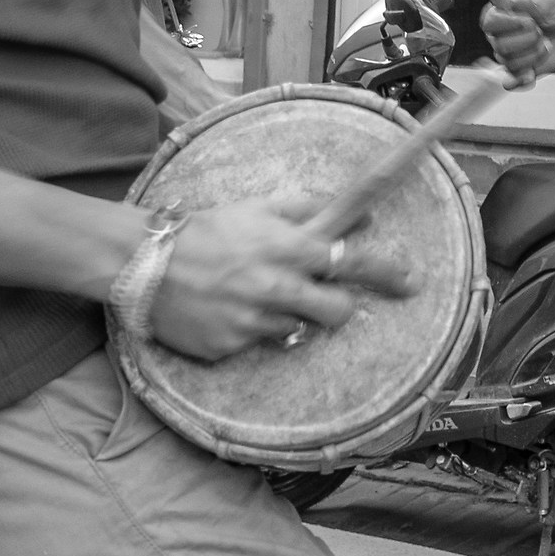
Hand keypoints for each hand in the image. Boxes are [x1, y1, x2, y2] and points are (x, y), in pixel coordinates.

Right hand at [144, 197, 415, 361]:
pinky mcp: (229, 347)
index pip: (353, 264)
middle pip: (336, 312)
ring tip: (257, 294)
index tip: (411, 282)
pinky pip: (259, 342)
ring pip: (296, 328)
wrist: (143, 263)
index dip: (387, 273)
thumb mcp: (257, 207)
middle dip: (339, 307)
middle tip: (324, 297)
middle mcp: (276, 289)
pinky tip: (231, 309)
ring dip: (288, 315)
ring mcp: (252, 322)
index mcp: (287, 249)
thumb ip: (308, 208)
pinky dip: (253, 328)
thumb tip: (357, 211)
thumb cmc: (207, 231)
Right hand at [481, 0, 554, 82]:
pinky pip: (511, 82)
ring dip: (534, 54)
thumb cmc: (552, 10)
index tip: (528, 21)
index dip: (508, 24)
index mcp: (498, 15)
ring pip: (511, 63)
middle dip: (527, 40)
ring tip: (545, 43)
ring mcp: (507, 55)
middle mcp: (497, 36)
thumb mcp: (542, 0)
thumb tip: (511, 3)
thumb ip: (525, 2)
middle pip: (501, 46)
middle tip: (540, 32)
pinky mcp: (517, 71)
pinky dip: (523, 79)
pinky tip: (532, 73)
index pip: (489, 23)